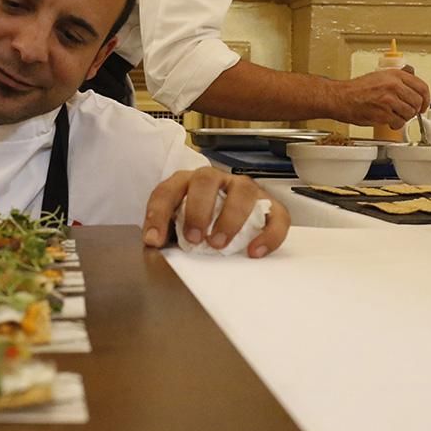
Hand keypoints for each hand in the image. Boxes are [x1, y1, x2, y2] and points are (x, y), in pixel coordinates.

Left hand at [142, 167, 289, 257]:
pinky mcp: (269, 205)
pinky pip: (276, 214)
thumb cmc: (200, 223)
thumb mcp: (178, 227)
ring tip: (219, 245)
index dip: (158, 213)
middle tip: (194, 238)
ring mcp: (244, 189)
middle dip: (198, 209)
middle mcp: (216, 180)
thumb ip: (167, 233)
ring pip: (243, 190)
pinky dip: (268, 234)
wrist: (231, 219)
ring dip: (230, 218)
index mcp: (187, 182)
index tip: (154, 240)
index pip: (167, 190)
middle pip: (206, 179)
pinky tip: (255, 251)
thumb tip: (154, 243)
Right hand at [332, 69, 429, 127]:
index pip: (422, 87)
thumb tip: (412, 89)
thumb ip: (397, 81)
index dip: (425, 99)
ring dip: (403, 118)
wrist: (340, 98)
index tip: (423, 105)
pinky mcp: (383, 114)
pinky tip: (388, 121)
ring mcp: (389, 100)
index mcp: (395, 75)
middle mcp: (394, 86)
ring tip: (393, 116)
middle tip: (406, 112)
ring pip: (409, 114)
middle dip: (413, 110)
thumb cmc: (356, 89)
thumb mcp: (380, 77)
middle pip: (417, 102)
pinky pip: (398, 123)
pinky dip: (395, 125)